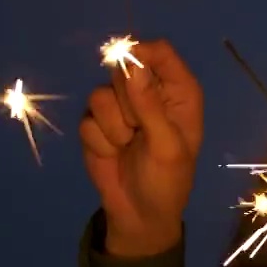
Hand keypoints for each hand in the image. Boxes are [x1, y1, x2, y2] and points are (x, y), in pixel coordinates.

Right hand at [80, 39, 202, 256]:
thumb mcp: (166, 145)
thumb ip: (150, 105)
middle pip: (124, 69)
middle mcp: (148, 92)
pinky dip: (100, 141)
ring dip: (114, 128)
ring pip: (100, 95)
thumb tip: (133, 65)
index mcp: (178, 92)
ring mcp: (119, 107)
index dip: (142, 55)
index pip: (160, 53)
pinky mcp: (96, 124)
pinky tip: (113, 154)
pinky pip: (88, 120)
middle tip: (140, 129)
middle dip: (126, 101)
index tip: (130, 71)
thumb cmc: (166, 180)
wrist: (139, 214)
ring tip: (129, 146)